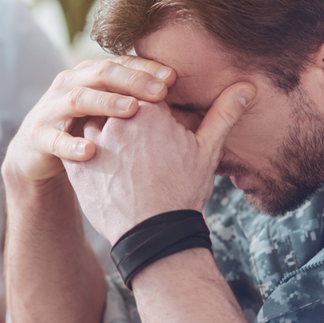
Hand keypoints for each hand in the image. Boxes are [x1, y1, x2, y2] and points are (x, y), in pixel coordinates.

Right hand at [2, 56, 175, 188]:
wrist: (38, 152)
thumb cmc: (87, 129)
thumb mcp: (113, 112)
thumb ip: (145, 102)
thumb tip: (188, 98)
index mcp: (92, 75)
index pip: (122, 63)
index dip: (147, 68)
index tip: (174, 78)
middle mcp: (70, 83)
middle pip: (102, 74)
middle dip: (132, 81)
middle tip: (161, 93)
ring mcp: (51, 107)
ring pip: (78, 98)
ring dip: (106, 103)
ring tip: (132, 111)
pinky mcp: (37, 135)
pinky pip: (53, 138)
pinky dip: (71, 145)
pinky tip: (91, 152)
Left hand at [63, 81, 254, 242]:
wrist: (154, 236)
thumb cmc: (183, 191)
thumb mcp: (207, 150)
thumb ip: (223, 113)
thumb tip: (248, 87)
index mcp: (147, 109)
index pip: (144, 90)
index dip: (152, 105)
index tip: (156, 122)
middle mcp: (116, 120)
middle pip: (116, 104)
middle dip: (125, 116)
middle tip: (137, 142)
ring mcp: (93, 143)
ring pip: (92, 122)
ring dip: (102, 131)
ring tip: (120, 155)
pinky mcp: (76, 166)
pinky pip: (75, 148)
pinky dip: (85, 152)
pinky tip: (102, 166)